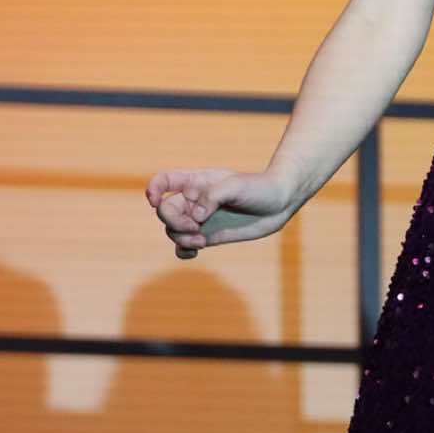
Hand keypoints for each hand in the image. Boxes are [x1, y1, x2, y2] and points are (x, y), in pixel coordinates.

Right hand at [146, 167, 299, 258]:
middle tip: (196, 226)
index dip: (153, 189)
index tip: (157, 200)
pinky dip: (183, 251)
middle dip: (174, 221)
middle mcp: (194, 200)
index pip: (163, 180)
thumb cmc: (259, 187)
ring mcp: (200, 219)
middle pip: (166, 211)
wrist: (280, 203)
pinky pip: (184, 246)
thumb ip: (212, 197)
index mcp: (197, 181)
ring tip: (202, 240)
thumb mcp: (236, 186)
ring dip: (181, 237)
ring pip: (173, 231)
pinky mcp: (208, 235)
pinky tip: (195, 251)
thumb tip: (196, 217)